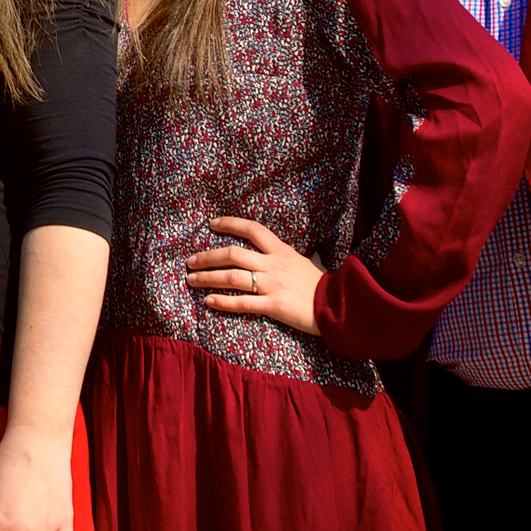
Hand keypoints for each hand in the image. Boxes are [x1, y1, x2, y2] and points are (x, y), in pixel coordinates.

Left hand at [186, 216, 323, 334]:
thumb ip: (296, 257)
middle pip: (233, 254)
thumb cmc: (323, 285)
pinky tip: (208, 302)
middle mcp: (274, 264)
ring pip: (232, 277)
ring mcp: (273, 285)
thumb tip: (301, 253)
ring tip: (191, 280)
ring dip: (207, 278)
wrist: (340, 306)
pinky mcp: (274, 306)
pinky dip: (223, 302)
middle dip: (207, 256)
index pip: (252, 230)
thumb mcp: (308, 263)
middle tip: (190, 261)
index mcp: (282, 251)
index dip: (230, 224)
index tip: (211, 224)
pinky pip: (242, 303)